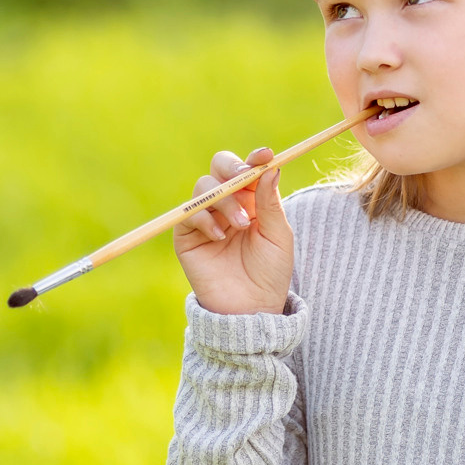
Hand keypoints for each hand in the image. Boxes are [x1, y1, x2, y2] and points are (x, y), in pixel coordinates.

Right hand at [172, 147, 293, 315]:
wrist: (250, 309)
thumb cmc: (269, 274)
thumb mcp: (278, 235)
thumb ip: (270, 202)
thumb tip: (270, 167)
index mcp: (252, 200)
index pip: (249, 169)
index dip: (255, 159)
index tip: (265, 155)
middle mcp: (227, 204)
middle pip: (220, 167)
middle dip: (232, 168)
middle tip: (245, 177)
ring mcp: (205, 218)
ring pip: (205, 186)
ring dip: (224, 200)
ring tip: (240, 225)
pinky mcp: (187, 235)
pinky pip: (189, 213)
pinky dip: (205, 219)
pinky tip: (220, 236)